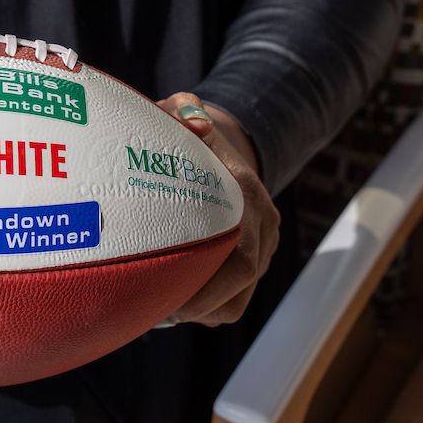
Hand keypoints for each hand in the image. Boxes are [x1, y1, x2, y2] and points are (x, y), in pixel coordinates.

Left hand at [154, 92, 280, 326]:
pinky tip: (175, 302)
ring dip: (204, 309)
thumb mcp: (181, 114)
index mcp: (244, 190)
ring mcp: (263, 240)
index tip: (169, 295)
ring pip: (240, 296)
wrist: (225, 142)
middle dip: (201, 303)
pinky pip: (237, 295)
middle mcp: (262, 219)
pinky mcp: (256, 256)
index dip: (207, 283)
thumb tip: (195, 122)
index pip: (238, 252)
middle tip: (159, 310)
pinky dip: (210, 305)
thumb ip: (181, 112)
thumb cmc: (188, 132)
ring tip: (163, 308)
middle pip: (241, 280)